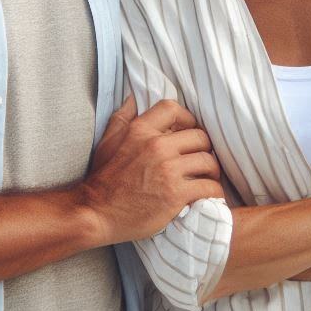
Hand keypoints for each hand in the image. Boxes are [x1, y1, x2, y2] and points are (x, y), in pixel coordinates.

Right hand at [79, 97, 223, 243]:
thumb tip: (133, 97)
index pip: (173, 109)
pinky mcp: (175, 194)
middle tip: (202, 161)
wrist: (96, 213)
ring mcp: (167, 170)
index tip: (189, 133)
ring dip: (212, 172)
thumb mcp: (108, 142)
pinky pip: (208, 186)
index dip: (187, 119)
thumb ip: (122, 118)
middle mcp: (156, 146)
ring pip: (208, 161)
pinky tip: (209, 195)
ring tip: (208, 179)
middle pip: (200, 137)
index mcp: (140, 130)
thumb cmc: (103, 179)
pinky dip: (213, 192)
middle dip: (204, 149)